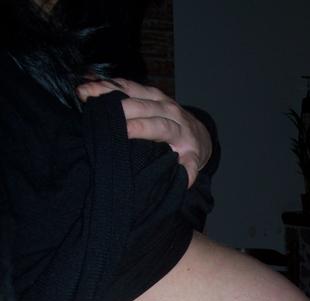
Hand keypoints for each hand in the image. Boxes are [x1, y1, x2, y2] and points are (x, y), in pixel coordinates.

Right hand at [76, 78, 212, 188]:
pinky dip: (107, 84)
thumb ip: (188, 171)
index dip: (142, 127)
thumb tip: (185, 180)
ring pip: (133, 90)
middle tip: (97, 110)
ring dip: (108, 89)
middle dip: (121, 107)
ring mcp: (158, 97)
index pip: (160, 126)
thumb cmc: (188, 152)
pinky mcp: (148, 90)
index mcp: (180, 129)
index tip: (124, 131)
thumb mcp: (191, 163)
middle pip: (143, 105)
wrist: (197, 133)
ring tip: (85, 92)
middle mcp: (169, 110)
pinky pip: (127, 85)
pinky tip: (88, 85)